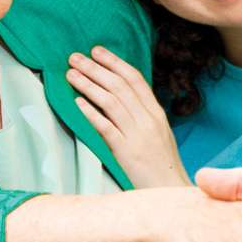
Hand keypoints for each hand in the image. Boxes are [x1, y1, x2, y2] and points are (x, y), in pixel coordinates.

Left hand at [67, 46, 190, 187]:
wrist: (171, 191)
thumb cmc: (162, 165)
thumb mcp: (158, 134)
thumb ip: (143, 116)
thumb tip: (121, 99)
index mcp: (156, 113)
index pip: (135, 79)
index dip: (114, 62)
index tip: (97, 51)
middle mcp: (148, 120)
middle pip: (119, 86)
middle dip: (95, 68)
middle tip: (75, 57)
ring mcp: (138, 135)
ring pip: (111, 101)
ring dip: (88, 85)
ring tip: (70, 74)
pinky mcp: (127, 152)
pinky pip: (106, 127)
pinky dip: (91, 112)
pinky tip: (78, 102)